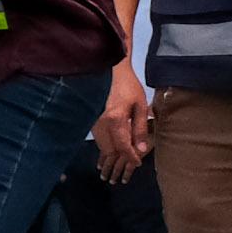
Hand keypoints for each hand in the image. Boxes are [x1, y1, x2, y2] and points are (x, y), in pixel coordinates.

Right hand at [94, 63, 151, 181]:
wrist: (109, 71)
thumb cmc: (127, 85)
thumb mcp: (139, 105)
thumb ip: (140, 128)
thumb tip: (141, 148)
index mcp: (115, 119)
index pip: (123, 147)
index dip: (131, 157)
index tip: (137, 162)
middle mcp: (101, 123)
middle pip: (110, 151)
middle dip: (120, 157)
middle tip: (132, 157)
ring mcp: (93, 122)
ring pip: (102, 146)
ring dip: (113, 151)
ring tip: (124, 151)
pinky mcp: (90, 120)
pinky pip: (98, 138)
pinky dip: (107, 143)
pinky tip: (115, 140)